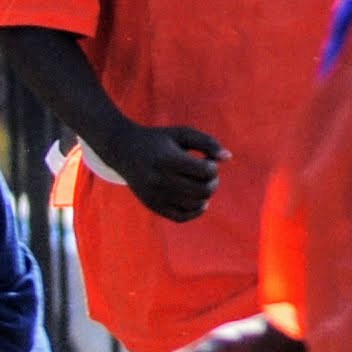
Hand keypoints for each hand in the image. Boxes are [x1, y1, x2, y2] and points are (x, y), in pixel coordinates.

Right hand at [108, 123, 227, 223]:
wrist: (123, 151)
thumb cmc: (158, 140)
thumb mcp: (182, 134)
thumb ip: (207, 142)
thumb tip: (228, 158)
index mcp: (167, 160)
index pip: (205, 171)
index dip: (213, 166)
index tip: (206, 160)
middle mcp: (159, 180)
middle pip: (203, 190)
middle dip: (213, 182)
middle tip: (207, 174)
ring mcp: (155, 195)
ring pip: (195, 204)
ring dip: (205, 195)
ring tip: (200, 183)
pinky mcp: (152, 205)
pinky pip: (181, 217)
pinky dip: (195, 211)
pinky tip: (199, 201)